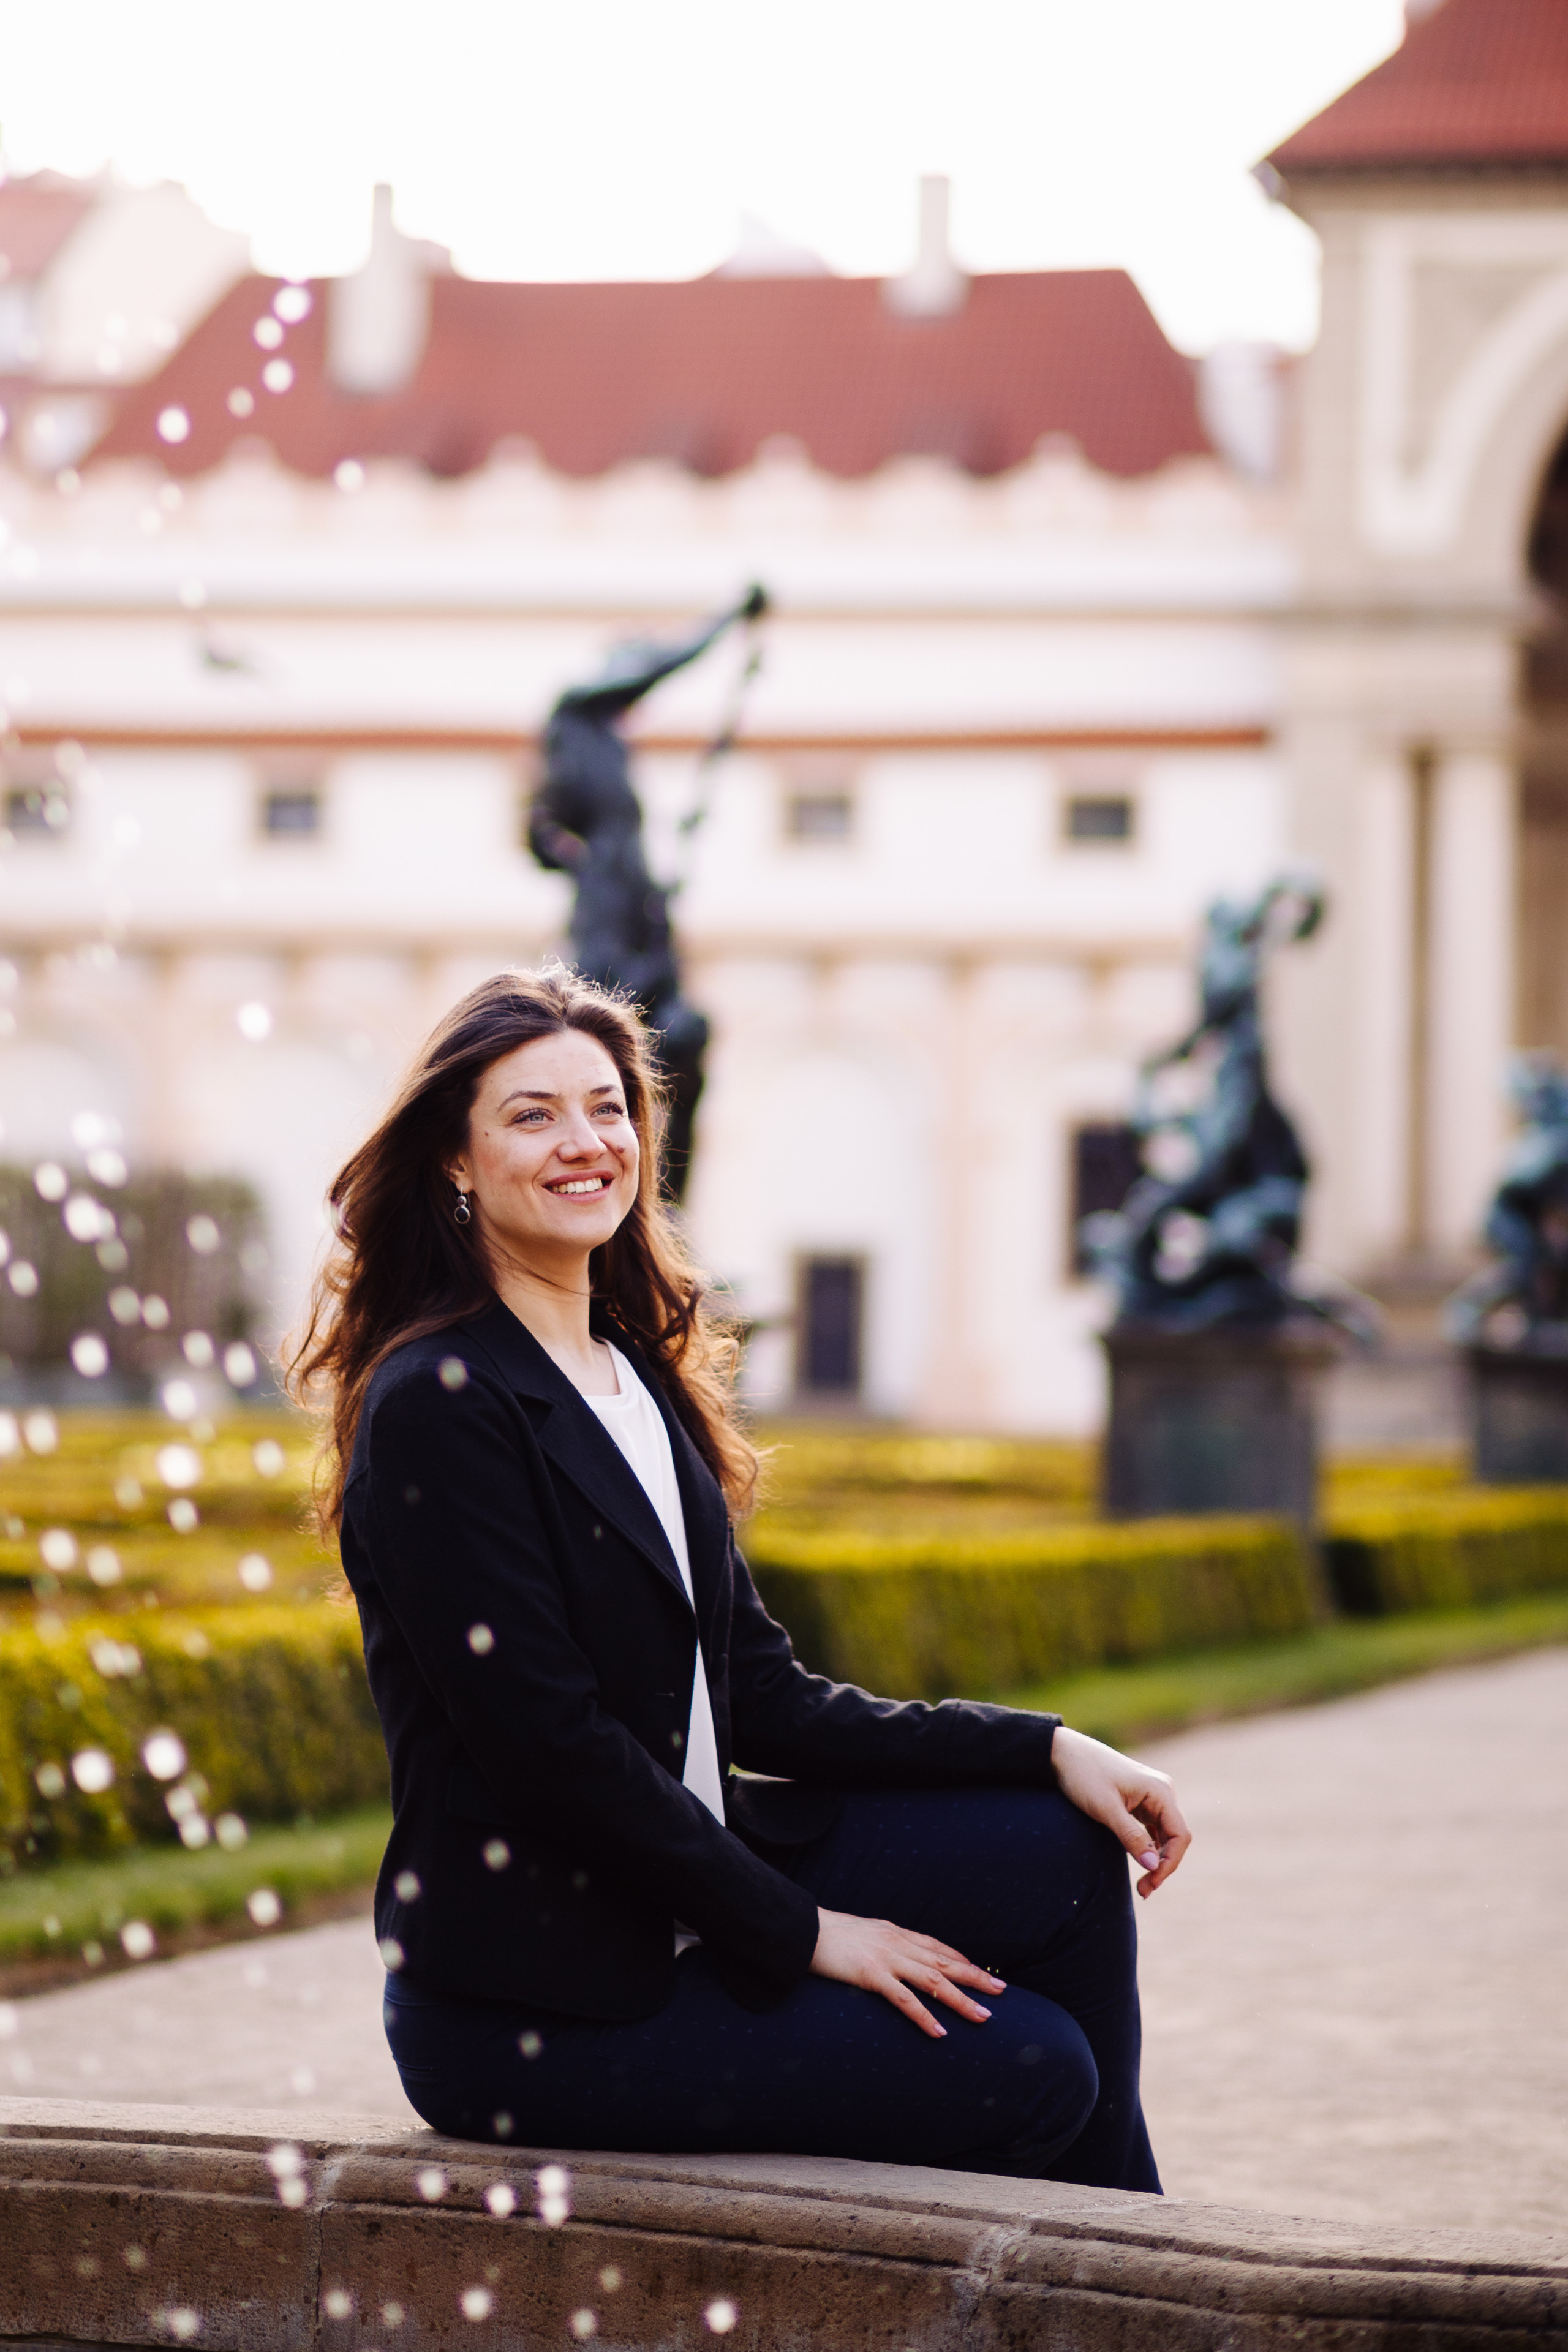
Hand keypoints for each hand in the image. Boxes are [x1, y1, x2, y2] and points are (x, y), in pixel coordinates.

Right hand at [809, 1907, 1004, 2038]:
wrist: (802, 1929)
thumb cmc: (827, 1935)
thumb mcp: (862, 1933)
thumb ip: (880, 1944)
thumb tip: (892, 1956)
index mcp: (894, 1932)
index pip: (937, 1946)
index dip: (961, 1960)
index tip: (981, 1971)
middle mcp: (897, 1942)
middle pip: (944, 1962)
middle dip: (974, 1977)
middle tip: (1000, 1990)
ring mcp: (886, 1958)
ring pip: (933, 1980)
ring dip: (961, 1999)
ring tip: (983, 2016)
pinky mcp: (871, 1974)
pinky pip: (904, 1999)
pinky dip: (925, 2016)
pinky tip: (940, 2032)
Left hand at [1051, 1725, 1191, 1898]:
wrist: (1063, 1754)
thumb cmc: (1083, 1776)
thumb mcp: (1106, 1809)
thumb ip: (1131, 1837)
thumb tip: (1154, 1865)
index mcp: (1160, 1791)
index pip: (1180, 1835)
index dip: (1170, 1863)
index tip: (1151, 1882)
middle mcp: (1162, 1792)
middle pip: (1175, 1838)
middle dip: (1162, 1866)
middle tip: (1144, 1891)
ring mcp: (1152, 1797)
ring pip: (1165, 1836)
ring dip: (1157, 1860)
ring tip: (1143, 1885)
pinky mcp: (1140, 1802)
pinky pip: (1153, 1830)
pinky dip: (1149, 1848)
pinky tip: (1141, 1863)